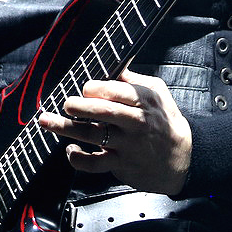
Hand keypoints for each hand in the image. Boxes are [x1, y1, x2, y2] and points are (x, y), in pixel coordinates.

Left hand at [40, 68, 191, 195]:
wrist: (183, 159)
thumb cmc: (166, 122)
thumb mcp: (158, 94)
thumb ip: (134, 80)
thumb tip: (111, 66)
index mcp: (144, 101)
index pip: (117, 90)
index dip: (97, 88)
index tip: (85, 88)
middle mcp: (136, 123)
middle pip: (103, 112)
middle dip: (80, 106)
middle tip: (66, 103)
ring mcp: (127, 146)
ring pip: (93, 136)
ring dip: (66, 127)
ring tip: (47, 120)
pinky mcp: (120, 165)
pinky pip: (94, 164)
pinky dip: (78, 158)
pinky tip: (70, 149)